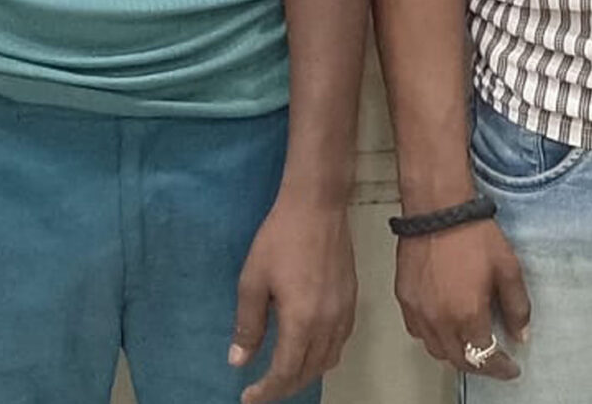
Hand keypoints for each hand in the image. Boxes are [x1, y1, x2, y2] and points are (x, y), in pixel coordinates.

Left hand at [231, 188, 357, 403]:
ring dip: (305, 374)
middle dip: (284, 387)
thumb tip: (239, 360)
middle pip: (308, 372)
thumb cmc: (280, 239)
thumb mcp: (253, 281)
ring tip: (282, 374)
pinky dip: (322, 356)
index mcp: (301, 321)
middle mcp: (328, 324)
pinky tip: (308, 349)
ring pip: (327, 360)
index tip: (248, 398)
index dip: (266, 391)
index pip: (285, 372)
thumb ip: (248, 325)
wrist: (317, 206)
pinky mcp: (352, 301)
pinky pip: (339, 343)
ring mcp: (344, 313)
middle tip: (261, 390)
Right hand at [394, 215, 530, 381]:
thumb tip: (521, 334)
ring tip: (469, 344)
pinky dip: (433, 336)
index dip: (501, 368)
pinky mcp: (405, 299)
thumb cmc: (473, 234)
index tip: (510, 367)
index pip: (485, 359)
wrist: (438, 210)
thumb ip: (518, 307)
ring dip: (455, 353)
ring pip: (436, 350)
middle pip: (459, 361)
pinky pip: (418, 331)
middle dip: (479, 366)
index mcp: (468, 315)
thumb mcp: (508, 269)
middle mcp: (440, 320)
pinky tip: (444, 325)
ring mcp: (419, 312)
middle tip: (493, 361)